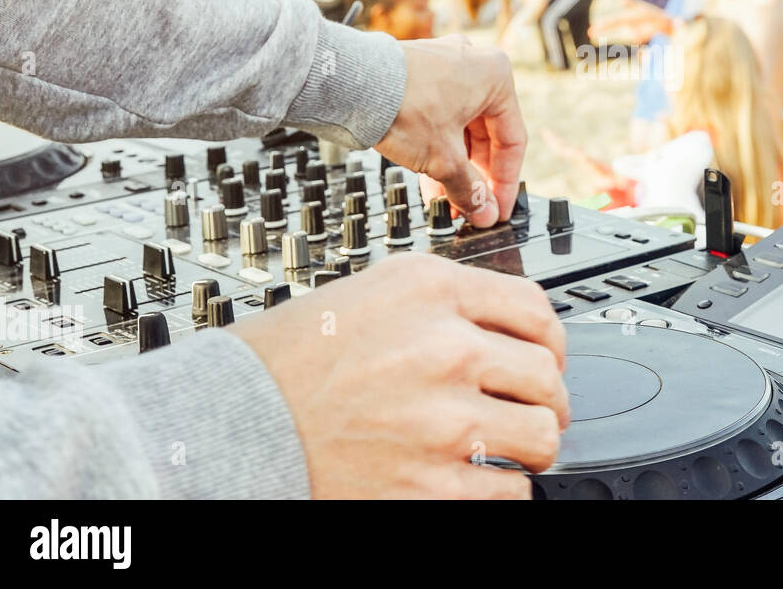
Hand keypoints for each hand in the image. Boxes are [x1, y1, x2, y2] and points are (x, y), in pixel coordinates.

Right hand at [235, 254, 569, 498]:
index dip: (551, 338)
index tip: (548, 355)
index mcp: (430, 291)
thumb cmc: (288, 358)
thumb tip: (504, 327)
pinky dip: (505, 488)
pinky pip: (511, 491)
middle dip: (547, 395)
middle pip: (547, 373)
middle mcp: (445, 347)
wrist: (231, 421)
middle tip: (533, 407)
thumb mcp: (371, 291)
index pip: (535, 308)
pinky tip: (482, 477)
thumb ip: (443, 301)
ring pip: (542, 434)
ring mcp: (442, 418)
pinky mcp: (430, 484)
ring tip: (512, 445)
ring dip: (533, 443)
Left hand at [374, 36, 525, 226]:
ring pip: (459, 130)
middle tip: (472, 208)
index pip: (513, 140)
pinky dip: (437, 149)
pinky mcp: (418, 77)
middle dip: (475, 177)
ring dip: (455, 169)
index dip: (506, 181)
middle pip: (485, 136)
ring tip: (447, 203)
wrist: (348, 84)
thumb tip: (484, 212)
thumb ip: (469, 189)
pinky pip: (438, 120)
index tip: (498, 207)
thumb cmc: (402, 104)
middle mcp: (473, 66)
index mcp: (496, 75)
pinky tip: (430, 181)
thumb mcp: (444, 159)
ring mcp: (444, 69)